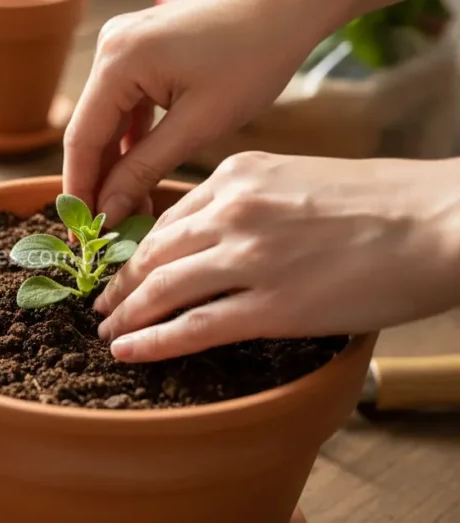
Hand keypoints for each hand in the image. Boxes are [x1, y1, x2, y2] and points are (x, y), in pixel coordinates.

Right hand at [63, 0, 333, 221]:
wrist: (288, 3)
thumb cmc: (253, 57)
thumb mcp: (199, 124)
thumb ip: (144, 169)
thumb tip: (108, 210)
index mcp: (117, 62)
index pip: (81, 140)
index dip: (80, 190)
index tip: (83, 235)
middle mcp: (109, 48)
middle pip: (90, 130)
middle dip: (99, 182)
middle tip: (108, 232)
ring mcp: (123, 45)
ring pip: (107, 120)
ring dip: (117, 164)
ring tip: (129, 212)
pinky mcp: (141, 49)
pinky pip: (125, 104)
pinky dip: (132, 139)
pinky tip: (142, 174)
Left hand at [95, 152, 459, 361]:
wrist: (441, 222)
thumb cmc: (382, 202)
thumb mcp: (299, 178)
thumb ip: (249, 198)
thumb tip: (216, 230)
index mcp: (237, 174)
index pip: (167, 217)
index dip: (137, 248)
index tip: (122, 266)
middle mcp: (232, 210)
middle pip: (152, 252)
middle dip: (119, 281)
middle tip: (100, 302)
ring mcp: (248, 258)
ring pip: (160, 288)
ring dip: (125, 313)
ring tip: (108, 330)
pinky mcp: (271, 306)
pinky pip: (192, 327)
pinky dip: (152, 341)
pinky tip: (128, 351)